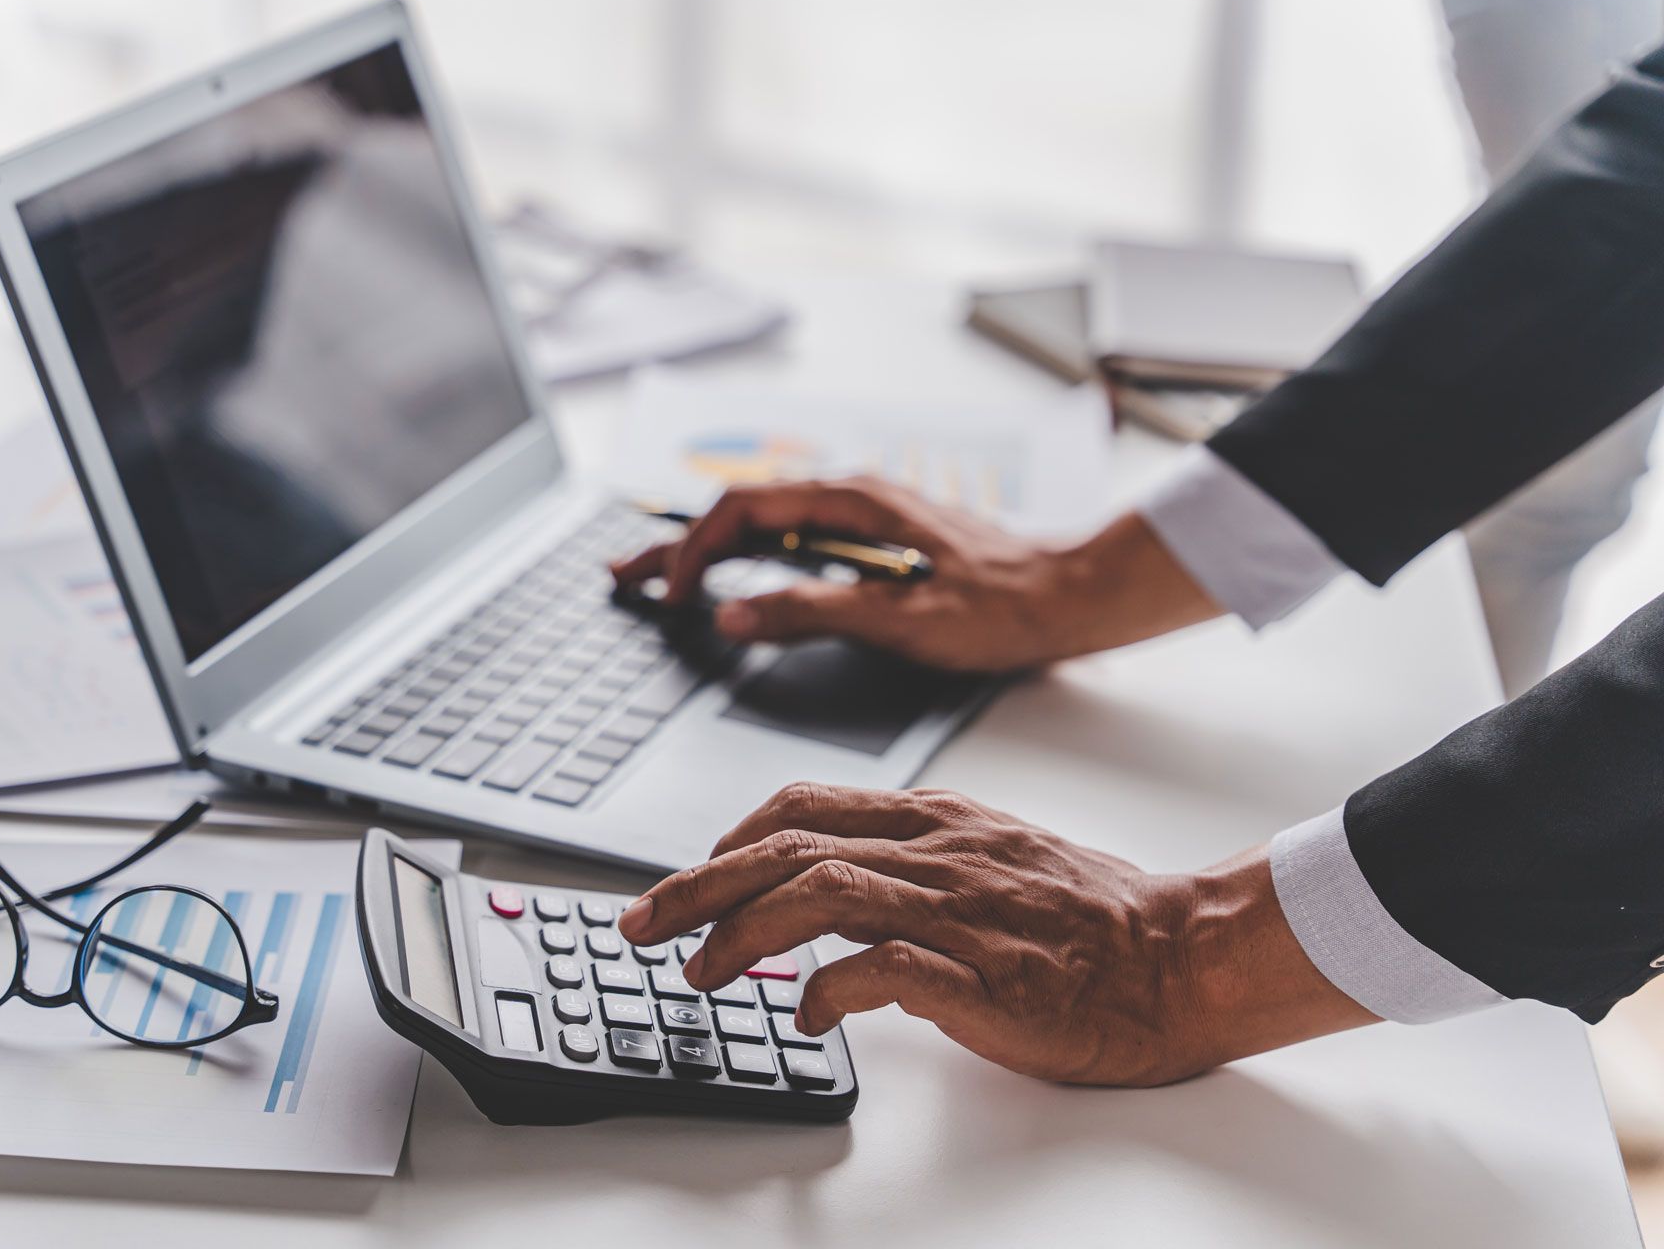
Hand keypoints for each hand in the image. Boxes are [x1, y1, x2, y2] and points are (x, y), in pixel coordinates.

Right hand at [611, 477, 1219, 671]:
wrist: (1076, 596)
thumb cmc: (1006, 606)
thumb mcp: (902, 619)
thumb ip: (811, 611)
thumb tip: (734, 617)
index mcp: (853, 501)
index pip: (742, 511)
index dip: (695, 552)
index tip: (672, 597)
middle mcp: (852, 497)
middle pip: (741, 512)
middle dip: (678, 543)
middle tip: (622, 575)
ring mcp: (864, 518)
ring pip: (764, 525)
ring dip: (708, 550)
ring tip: (659, 578)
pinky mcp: (876, 542)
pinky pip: (792, 540)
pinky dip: (748, 558)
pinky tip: (733, 580)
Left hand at [617, 782, 1373, 1086]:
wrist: (1180, 955)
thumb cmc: (1088, 915)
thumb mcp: (986, 858)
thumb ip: (907, 866)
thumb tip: (826, 901)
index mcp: (935, 818)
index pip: (803, 805)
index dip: (728, 838)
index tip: (690, 874)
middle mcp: (936, 851)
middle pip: (786, 847)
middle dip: (697, 885)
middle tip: (640, 923)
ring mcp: (959, 910)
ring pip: (818, 894)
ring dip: (741, 934)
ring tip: (702, 972)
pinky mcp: (984, 976)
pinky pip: (883, 968)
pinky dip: (827, 988)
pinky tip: (805, 1014)